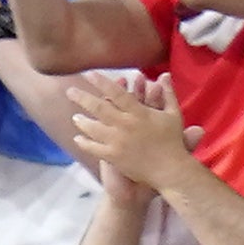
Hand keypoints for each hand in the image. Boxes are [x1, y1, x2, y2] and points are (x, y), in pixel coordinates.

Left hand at [65, 71, 200, 194]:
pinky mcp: (113, 157)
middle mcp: (125, 125)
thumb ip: (167, 93)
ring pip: (93, 128)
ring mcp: (117, 142)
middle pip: (99, 108)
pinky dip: (84, 143)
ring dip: (82, 121)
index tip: (89, 73)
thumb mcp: (174, 115)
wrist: (169, 171)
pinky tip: (77, 138)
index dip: (102, 82)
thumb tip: (164, 74)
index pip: (117, 93)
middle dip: (83, 98)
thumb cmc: (173, 142)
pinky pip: (94, 148)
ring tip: (74, 116)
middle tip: (69, 91)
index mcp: (139, 113)